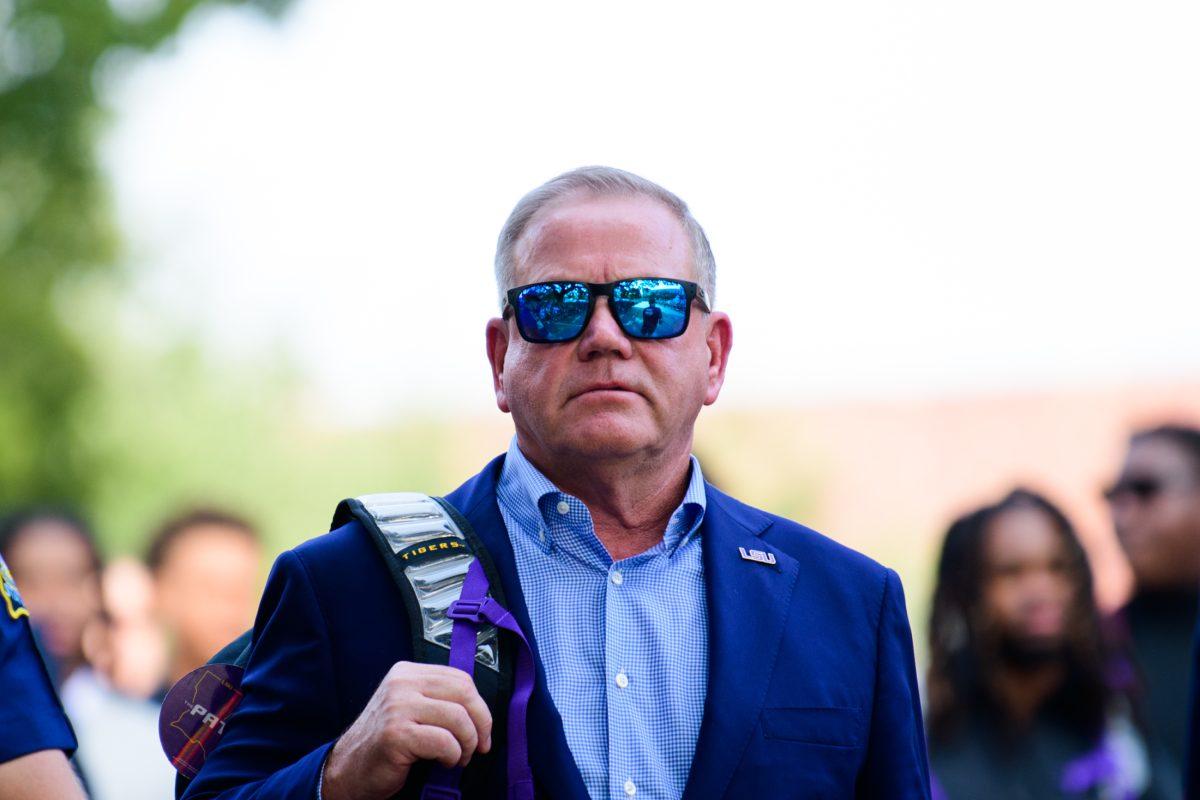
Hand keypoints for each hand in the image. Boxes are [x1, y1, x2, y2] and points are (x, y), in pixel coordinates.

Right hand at [321, 661, 492, 799]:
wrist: (348, 769)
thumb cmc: (385, 743)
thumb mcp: (410, 708)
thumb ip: (437, 699)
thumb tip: (480, 710)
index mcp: (407, 673)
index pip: (460, 679)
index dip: (480, 706)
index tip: (483, 729)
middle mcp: (401, 684)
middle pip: (464, 694)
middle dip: (480, 724)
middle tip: (479, 746)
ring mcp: (397, 707)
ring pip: (458, 718)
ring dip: (467, 744)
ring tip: (459, 757)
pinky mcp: (396, 734)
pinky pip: (444, 742)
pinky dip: (452, 755)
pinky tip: (444, 762)